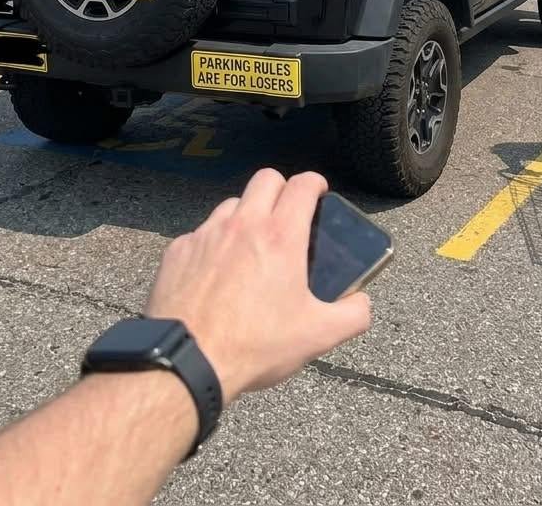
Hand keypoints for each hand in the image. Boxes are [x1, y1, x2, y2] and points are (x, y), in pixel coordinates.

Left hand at [144, 169, 371, 405]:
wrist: (187, 361)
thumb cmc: (254, 346)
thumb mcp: (317, 336)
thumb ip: (353, 315)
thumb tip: (362, 303)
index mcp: (281, 236)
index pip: (303, 185)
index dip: (315, 183)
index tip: (319, 192)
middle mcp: (243, 224)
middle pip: (266, 179)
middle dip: (281, 189)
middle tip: (287, 215)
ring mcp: (207, 233)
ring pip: (232, 204)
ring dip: (246, 215)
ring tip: (250, 246)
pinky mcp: (179, 249)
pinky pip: (201, 233)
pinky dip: (214, 244)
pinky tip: (216, 273)